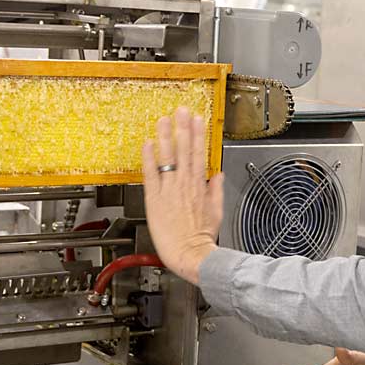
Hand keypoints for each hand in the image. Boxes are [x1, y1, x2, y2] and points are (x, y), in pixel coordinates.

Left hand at [142, 107, 222, 283]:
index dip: (199, 135)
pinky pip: (151, 174)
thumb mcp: (216, 211)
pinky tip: (147, 144)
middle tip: (181, 110)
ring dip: (166, 136)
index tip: (198, 120)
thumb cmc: (202, 237)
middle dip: (183, 128)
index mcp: (200, 185)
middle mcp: (185, 184)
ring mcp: (170, 189)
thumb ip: (215, 191)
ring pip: (168, 157)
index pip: (199, 153)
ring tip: (164, 120)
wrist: (190, 253)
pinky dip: (149, 158)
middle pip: (185, 150)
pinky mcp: (156, 198)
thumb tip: (217, 177)